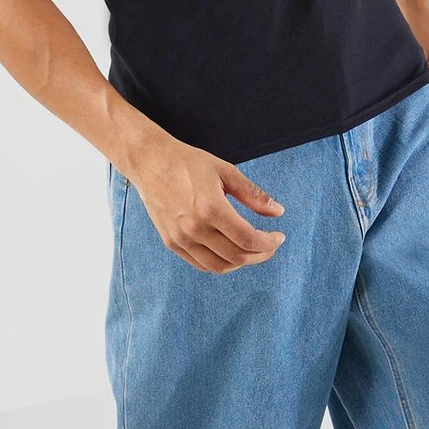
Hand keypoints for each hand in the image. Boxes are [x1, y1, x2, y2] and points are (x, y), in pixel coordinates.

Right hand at [125, 138, 286, 273]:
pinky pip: (201, 264)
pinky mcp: (171, 242)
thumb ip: (253, 194)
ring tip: (252, 250)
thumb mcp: (225, 171)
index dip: (268, 243)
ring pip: (219, 266)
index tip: (279, 237)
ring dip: (241, 262)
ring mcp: (180, 238)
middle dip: (260, 254)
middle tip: (270, 245)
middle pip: (237, 256)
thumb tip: (278, 212)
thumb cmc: (188, 162)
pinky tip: (231, 251)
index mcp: (211, 208)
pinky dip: (221, 263)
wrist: (150, 162)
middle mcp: (194, 228)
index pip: (248, 239)